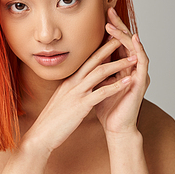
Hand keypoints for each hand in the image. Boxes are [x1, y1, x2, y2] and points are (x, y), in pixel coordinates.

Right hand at [23, 37, 136, 154]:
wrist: (41, 135)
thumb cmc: (53, 121)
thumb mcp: (64, 101)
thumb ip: (75, 91)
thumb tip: (89, 86)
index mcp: (69, 82)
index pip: (87, 62)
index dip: (100, 50)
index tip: (112, 41)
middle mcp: (73, 83)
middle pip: (94, 61)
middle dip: (110, 48)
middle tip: (123, 38)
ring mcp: (77, 93)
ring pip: (100, 73)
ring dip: (118, 65)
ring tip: (133, 59)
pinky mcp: (81, 106)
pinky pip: (101, 93)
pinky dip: (116, 86)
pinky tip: (128, 82)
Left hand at [95, 7, 149, 134]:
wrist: (116, 127)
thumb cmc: (107, 108)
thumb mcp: (97, 84)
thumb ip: (95, 71)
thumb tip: (82, 59)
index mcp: (121, 67)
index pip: (116, 43)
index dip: (110, 29)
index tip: (102, 15)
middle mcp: (131, 68)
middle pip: (126, 41)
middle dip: (118, 26)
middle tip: (109, 11)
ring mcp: (138, 74)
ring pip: (134, 48)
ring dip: (124, 36)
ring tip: (114, 25)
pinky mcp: (142, 81)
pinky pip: (142, 61)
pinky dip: (138, 49)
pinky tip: (134, 39)